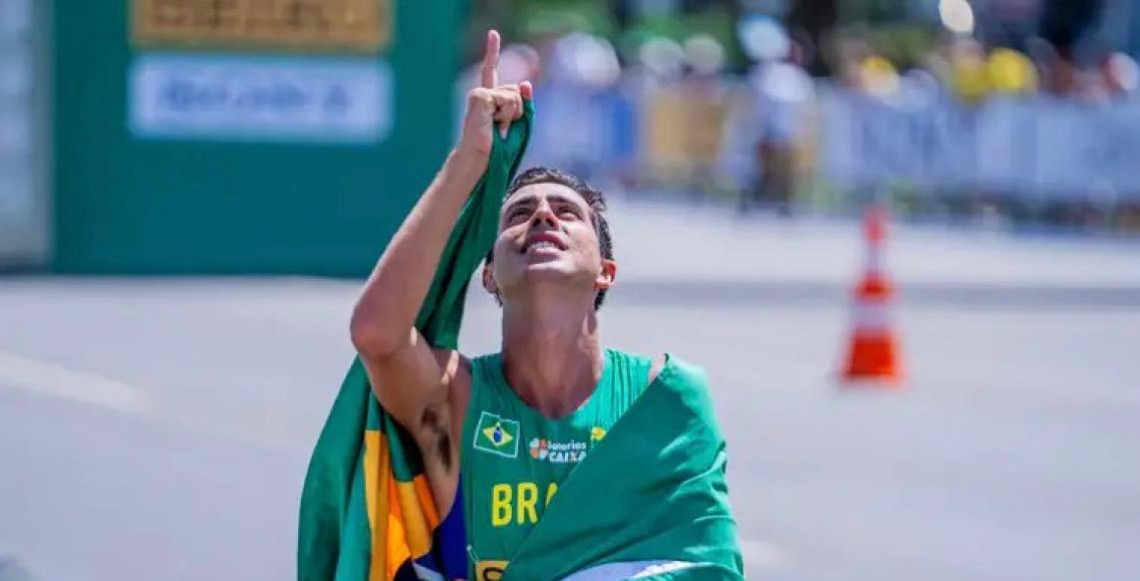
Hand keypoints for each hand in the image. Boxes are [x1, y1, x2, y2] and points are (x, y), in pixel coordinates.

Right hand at [456, 30, 532, 159]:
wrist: (482, 161)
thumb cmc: (498, 150)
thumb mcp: (518, 124)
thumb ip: (524, 104)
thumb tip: (525, 83)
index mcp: (489, 98)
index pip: (491, 71)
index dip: (492, 50)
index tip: (492, 33)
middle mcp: (482, 93)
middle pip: (517, 91)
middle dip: (518, 111)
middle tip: (502, 129)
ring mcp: (480, 94)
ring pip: (514, 95)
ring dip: (512, 115)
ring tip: (497, 129)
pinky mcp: (480, 97)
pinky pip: (508, 100)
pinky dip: (506, 115)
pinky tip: (493, 126)